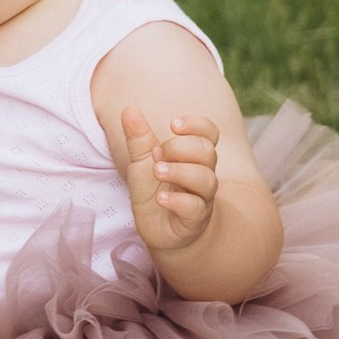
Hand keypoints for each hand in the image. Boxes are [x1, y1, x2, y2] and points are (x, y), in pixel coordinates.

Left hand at [121, 107, 219, 255]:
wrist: (162, 230)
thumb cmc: (156, 189)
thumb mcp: (142, 161)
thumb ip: (138, 137)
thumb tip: (129, 108)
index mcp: (192, 155)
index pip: (209, 133)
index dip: (197, 125)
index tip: (173, 124)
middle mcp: (202, 173)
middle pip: (207, 152)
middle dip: (180, 147)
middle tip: (157, 154)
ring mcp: (201, 197)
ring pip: (206, 179)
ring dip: (179, 171)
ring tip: (157, 170)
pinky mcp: (194, 220)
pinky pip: (195, 208)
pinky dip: (177, 201)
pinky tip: (161, 198)